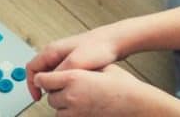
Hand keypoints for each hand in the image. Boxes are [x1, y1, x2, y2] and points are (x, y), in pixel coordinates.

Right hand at [27, 27, 123, 99]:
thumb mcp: (76, 63)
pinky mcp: (73, 60)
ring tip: (64, 92)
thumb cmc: (98, 47)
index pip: (31, 68)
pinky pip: (61, 74)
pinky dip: (63, 82)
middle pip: (40, 72)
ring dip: (55, 85)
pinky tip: (73, 87)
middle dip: (44, 86)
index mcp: (52, 50)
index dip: (31, 84)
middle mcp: (55, 52)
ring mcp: (64, 55)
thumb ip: (59, 73)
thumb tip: (47, 83)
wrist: (114, 41)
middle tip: (53, 97)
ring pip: (51, 74)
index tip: (37, 97)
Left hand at [34, 65, 172, 116]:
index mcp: (74, 78)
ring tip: (74, 98)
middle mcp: (71, 96)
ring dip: (61, 105)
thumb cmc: (123, 86)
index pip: (44, 79)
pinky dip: (68, 114)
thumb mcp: (102, 68)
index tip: (44, 79)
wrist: (136, 104)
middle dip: (55, 92)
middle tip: (65, 88)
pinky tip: (78, 108)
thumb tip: (73, 67)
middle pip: (50, 96)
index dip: (43, 78)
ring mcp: (76, 112)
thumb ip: (83, 68)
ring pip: (57, 110)